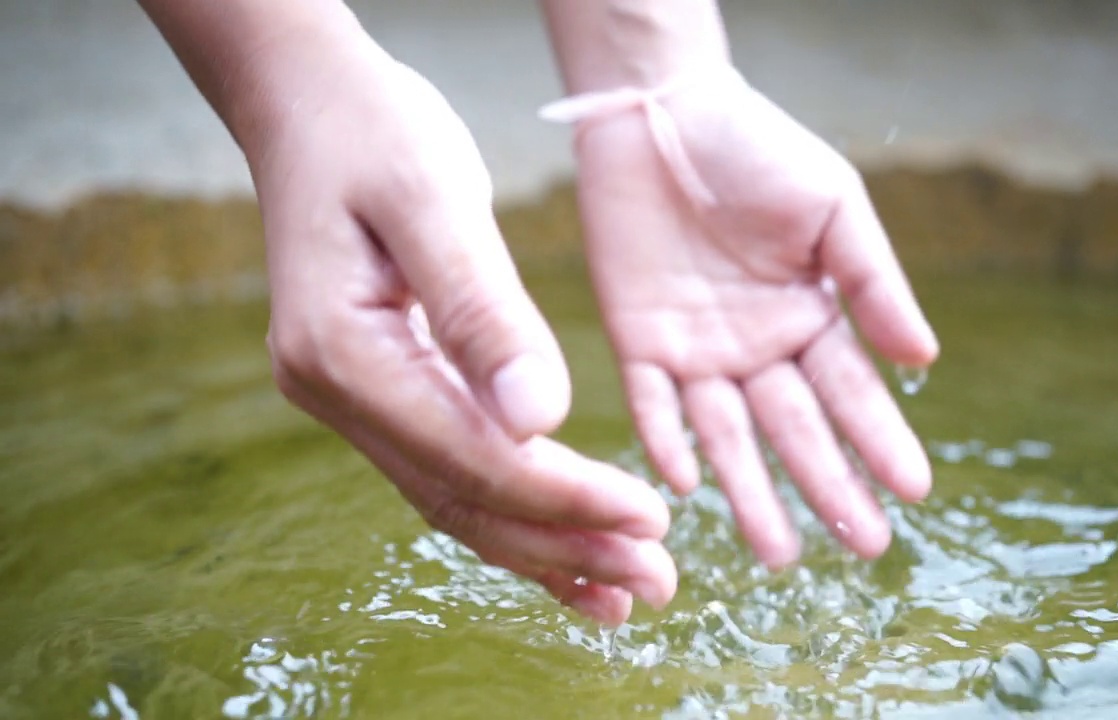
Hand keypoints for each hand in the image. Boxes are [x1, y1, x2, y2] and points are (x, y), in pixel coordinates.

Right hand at [241, 30, 675, 623]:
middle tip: (657, 583)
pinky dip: (515, 513)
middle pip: (464, 498)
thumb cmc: (373, 133)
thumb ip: (483, 311)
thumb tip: (542, 418)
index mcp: (343, 352)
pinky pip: (452, 469)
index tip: (651, 519)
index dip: (564, 497)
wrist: (311, 108)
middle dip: (565, 544)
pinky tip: (566, 550)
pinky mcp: (381, 389)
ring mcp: (352, 398)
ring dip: (545, 549)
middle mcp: (337, 393)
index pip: (471, 456)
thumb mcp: (433, 198)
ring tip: (627, 591)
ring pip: (458, 500)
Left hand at [570, 71, 939, 568]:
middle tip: (864, 546)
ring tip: (780, 553)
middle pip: (796, 429)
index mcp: (809, 316)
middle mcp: (757, 347)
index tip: (915, 492)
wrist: (662, 111)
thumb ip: (873, 282)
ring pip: (727, 435)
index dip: (882, 440)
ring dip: (751, 491)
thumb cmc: (756, 150)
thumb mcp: (833, 207)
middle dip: (830, 486)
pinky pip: (653, 402)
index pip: (853, 392)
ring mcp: (696, 350)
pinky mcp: (638, 339)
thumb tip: (923, 361)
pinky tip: (692, 485)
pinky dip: (669, 440)